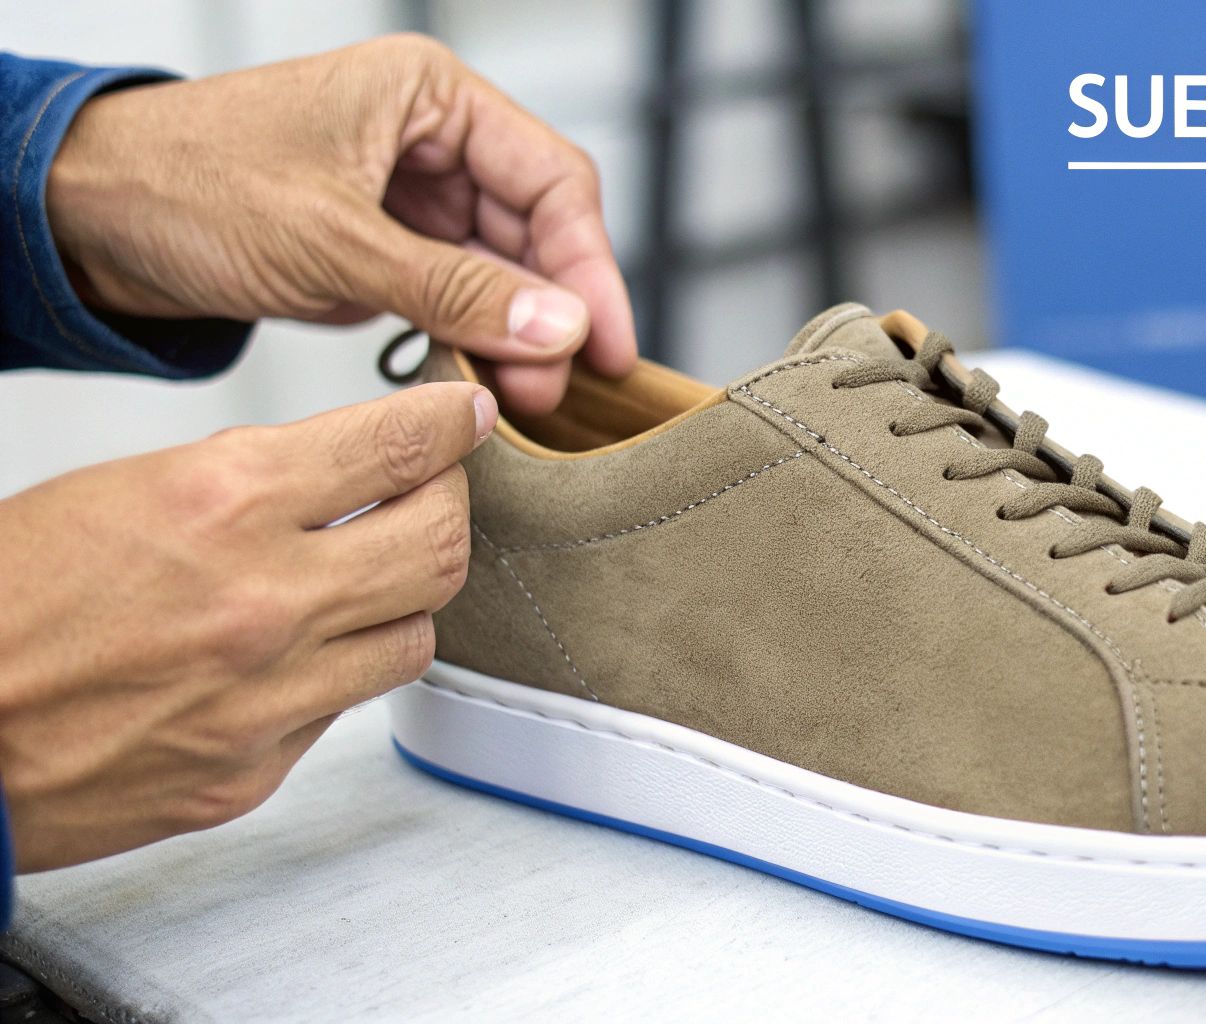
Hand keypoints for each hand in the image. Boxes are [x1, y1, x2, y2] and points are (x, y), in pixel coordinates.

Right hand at [0, 382, 496, 871]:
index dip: (448, 423)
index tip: (460, 418)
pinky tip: (296, 655)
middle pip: (440, 545)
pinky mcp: (255, 770)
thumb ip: (252, 478)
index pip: (398, 447)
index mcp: (222, 502)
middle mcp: (263, 600)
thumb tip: (351, 468)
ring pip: (416, 634)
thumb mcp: (127, 487)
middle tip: (431, 495)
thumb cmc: (5, 603)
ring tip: (362, 581)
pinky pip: (346, 708)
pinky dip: (338, 673)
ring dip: (401, 600)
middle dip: (448, 508)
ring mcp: (268, 695)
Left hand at [44, 33, 632, 413]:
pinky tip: (486, 381)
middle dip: (552, 311)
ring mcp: (408, 195)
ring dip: (516, 334)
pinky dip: (474, 337)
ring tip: (525, 399)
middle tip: (559, 388)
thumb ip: (455, 288)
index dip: (590, 267)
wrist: (87, 217)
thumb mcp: (333, 242)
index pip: (551, 180)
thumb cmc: (185, 185)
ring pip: (500, 269)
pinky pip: (456, 293)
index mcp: (429, 96)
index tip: (606, 343)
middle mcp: (430, 138)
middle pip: (535, 228)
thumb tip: (560, 328)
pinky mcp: (383, 246)